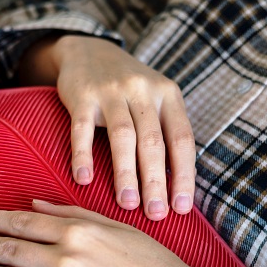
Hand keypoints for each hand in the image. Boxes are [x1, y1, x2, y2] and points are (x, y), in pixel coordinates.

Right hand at [18, 35, 195, 220]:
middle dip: (156, 182)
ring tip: (128, 204)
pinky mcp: (82, 96)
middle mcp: (143, 91)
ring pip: (123, 137)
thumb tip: (178, 188)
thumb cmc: (128, 89)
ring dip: (125, 173)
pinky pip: (82, 130)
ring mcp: (111, 91)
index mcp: (168, 95)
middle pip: (153, 142)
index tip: (182, 207)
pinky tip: (84, 180)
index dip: (184, 175)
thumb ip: (167, 134)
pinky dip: (83, 156)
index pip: (182, 140)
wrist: (89, 51)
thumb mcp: (155, 100)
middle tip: (156, 214)